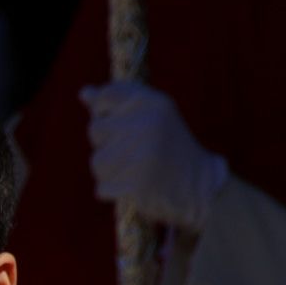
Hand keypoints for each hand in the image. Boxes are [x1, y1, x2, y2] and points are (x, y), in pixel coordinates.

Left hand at [79, 82, 228, 231]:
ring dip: (109, 171)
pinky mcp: (137, 183)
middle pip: (95, 129)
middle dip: (107, 143)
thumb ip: (117, 104)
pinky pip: (103, 187)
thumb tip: (84, 93)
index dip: (103, 111)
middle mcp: (147, 123)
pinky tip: (135, 188)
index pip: (106, 95)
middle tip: (135, 151)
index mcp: (153, 102)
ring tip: (134, 171)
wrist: (202, 186)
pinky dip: (114, 191)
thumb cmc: (170, 149)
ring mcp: (142, 153)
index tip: (118, 123)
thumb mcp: (152, 117)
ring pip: (97, 161)